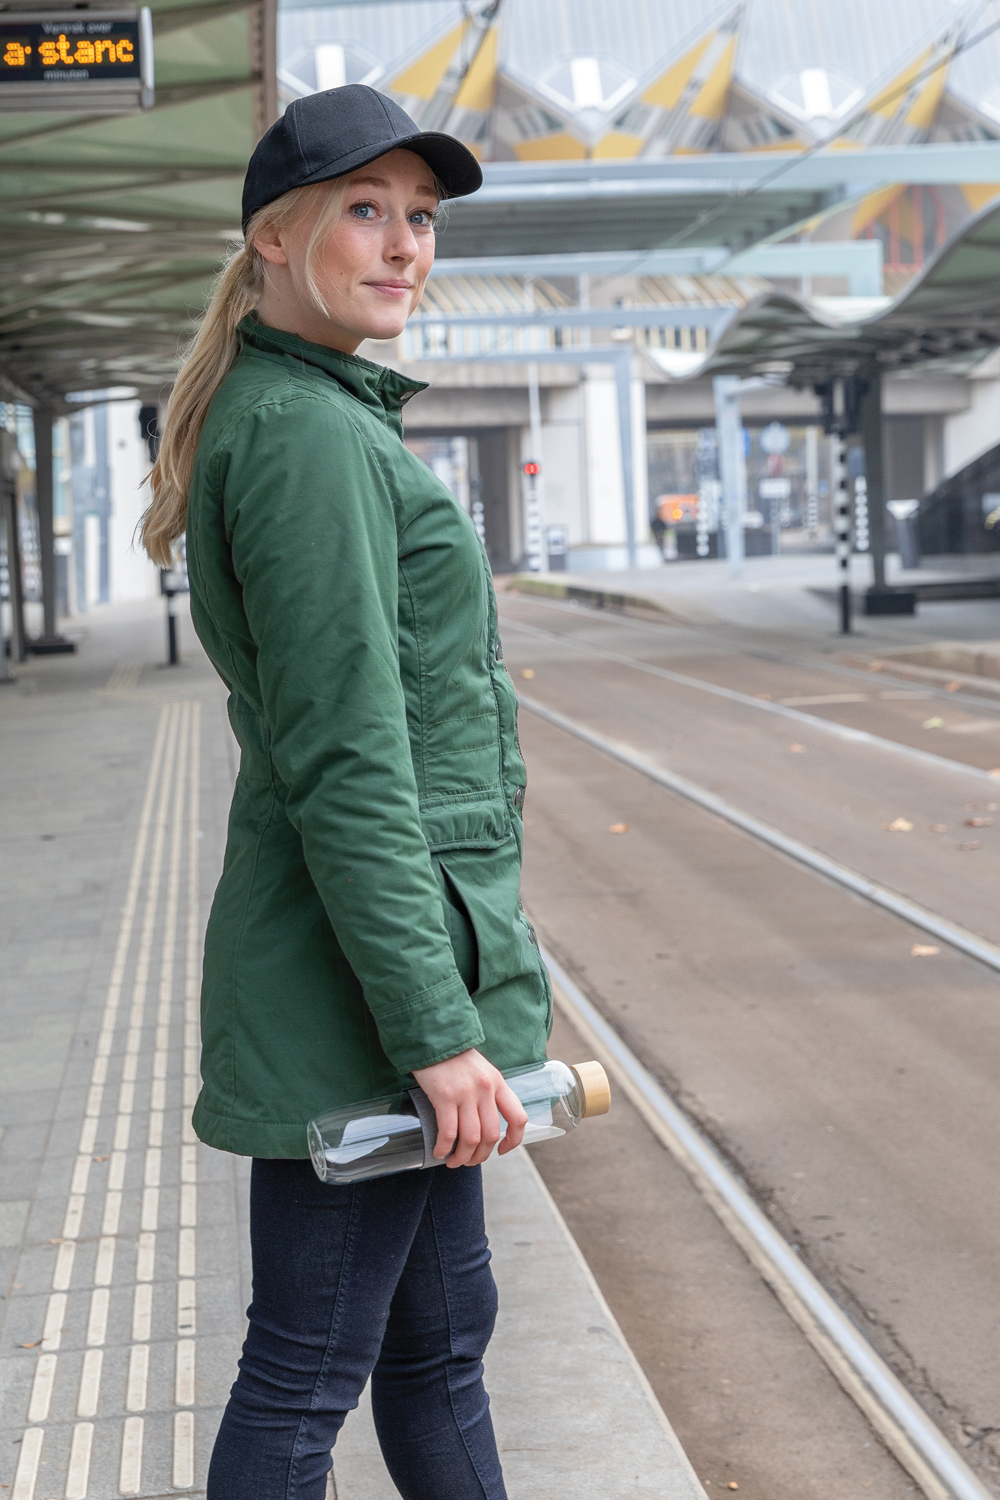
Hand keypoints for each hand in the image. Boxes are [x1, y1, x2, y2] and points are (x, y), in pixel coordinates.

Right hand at [413, 1049, 528, 1167]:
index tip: (502, 1150)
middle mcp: (486, 1090)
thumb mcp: (481, 1070)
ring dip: (462, 1156)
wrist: (434, 1037)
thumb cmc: (455, 1056)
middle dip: (480, 1155)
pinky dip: (444, 1147)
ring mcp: (466, 1094)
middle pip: (491, 1135)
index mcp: (498, 1083)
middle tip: (469, 1160)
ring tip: (453, 1161)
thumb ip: (488, 1092)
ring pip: (471, 1139)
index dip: (514, 1140)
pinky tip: (439, 1151)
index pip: (518, 1118)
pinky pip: (448, 1132)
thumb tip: (485, 1121)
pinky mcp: (445, 1097)